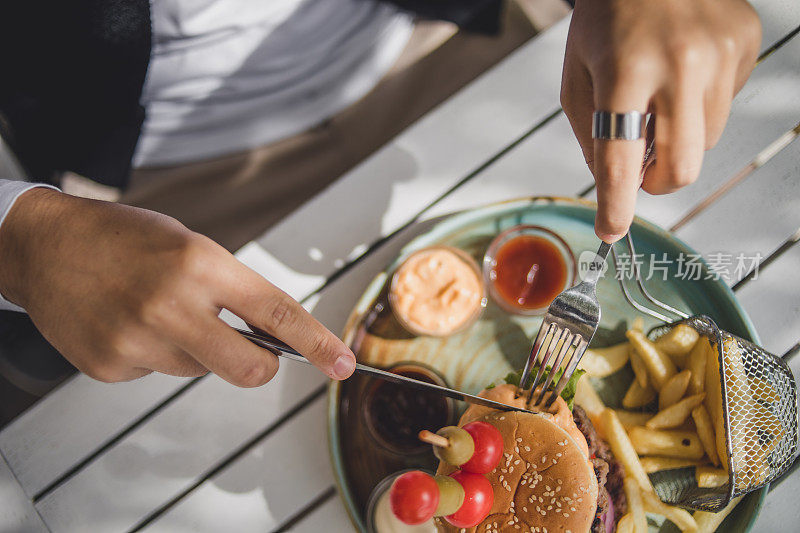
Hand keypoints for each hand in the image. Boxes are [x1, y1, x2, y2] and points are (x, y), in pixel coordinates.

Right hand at [0, 188, 355, 385]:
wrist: (44, 245)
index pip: (276, 313)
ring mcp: (137, 341)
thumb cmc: (123, 237)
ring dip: (195, 349)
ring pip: (199, 370)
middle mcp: (171, 306)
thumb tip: (269, 336)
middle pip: (248, 368)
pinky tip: (129, 323)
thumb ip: (230, 289)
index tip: (342, 364)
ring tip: (158, 311)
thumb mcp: (189, 244)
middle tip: (258, 353)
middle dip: (263, 366)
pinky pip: (157, 373)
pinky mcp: (110, 366)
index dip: (317, 344)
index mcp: (200, 264)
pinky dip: (155, 354)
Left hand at [561, 0, 760, 241]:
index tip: (611, 230)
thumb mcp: (577, 74)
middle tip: (639, 168)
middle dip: (656, 182)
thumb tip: (615, 183)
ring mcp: (721, 53)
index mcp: (625, 71)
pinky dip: (700, 104)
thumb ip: (590, 133)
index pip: (621, 158)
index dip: (616, 204)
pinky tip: (684, 69)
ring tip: (659, 96)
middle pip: (681, 167)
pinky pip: (725, 105)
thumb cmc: (607, 17)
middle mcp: (680, 63)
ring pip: (706, 141)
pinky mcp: (746, 44)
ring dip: (679, 137)